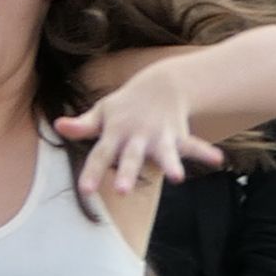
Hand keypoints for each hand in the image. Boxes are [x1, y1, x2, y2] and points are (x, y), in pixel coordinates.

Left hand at [59, 75, 226, 199]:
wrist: (160, 84)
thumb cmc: (125, 105)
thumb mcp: (102, 112)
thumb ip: (83, 125)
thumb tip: (58, 125)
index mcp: (115, 133)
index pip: (100, 154)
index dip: (92, 172)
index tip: (86, 191)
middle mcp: (137, 136)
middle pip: (130, 157)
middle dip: (128, 173)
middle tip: (123, 191)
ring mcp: (159, 136)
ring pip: (164, 153)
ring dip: (170, 164)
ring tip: (177, 178)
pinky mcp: (178, 136)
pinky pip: (193, 144)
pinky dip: (204, 152)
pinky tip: (217, 160)